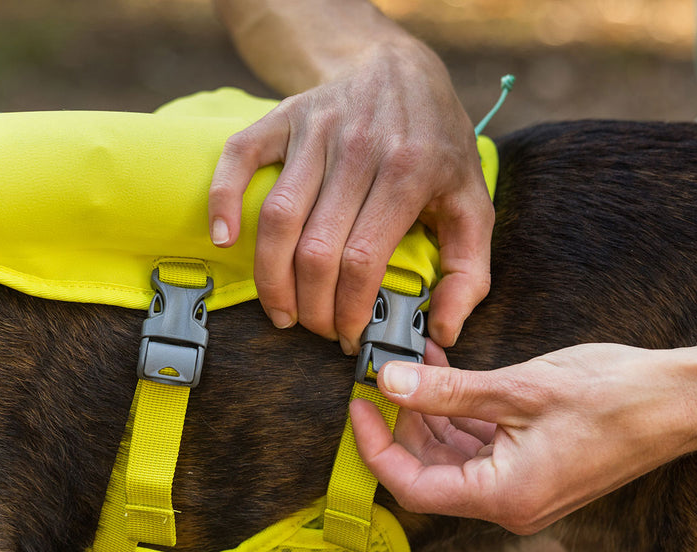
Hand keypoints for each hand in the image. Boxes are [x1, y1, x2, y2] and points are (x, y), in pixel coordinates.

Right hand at [207, 42, 492, 351]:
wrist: (402, 69)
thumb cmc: (436, 146)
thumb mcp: (473, 202)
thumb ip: (469, 274)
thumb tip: (442, 336)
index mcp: (410, 172)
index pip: (363, 260)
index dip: (350, 309)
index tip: (349, 336)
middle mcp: (360, 148)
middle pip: (316, 249)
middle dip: (311, 306)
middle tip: (316, 328)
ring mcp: (316, 130)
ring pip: (277, 217)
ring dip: (270, 277)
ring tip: (280, 311)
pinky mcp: (283, 117)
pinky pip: (240, 158)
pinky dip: (223, 199)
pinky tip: (224, 238)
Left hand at [350, 343, 696, 533]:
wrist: (684, 400)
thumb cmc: (615, 396)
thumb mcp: (519, 388)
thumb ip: (448, 391)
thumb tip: (388, 383)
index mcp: (503, 497)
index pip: (412, 486)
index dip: (375, 447)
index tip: (358, 405)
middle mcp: (508, 502)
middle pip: (428, 470)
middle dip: (400, 422)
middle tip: (381, 374)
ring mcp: (522, 485)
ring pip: (452, 454)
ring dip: (428, 410)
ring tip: (411, 360)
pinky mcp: (534, 464)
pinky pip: (480, 443)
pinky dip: (458, 410)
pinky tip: (444, 368)